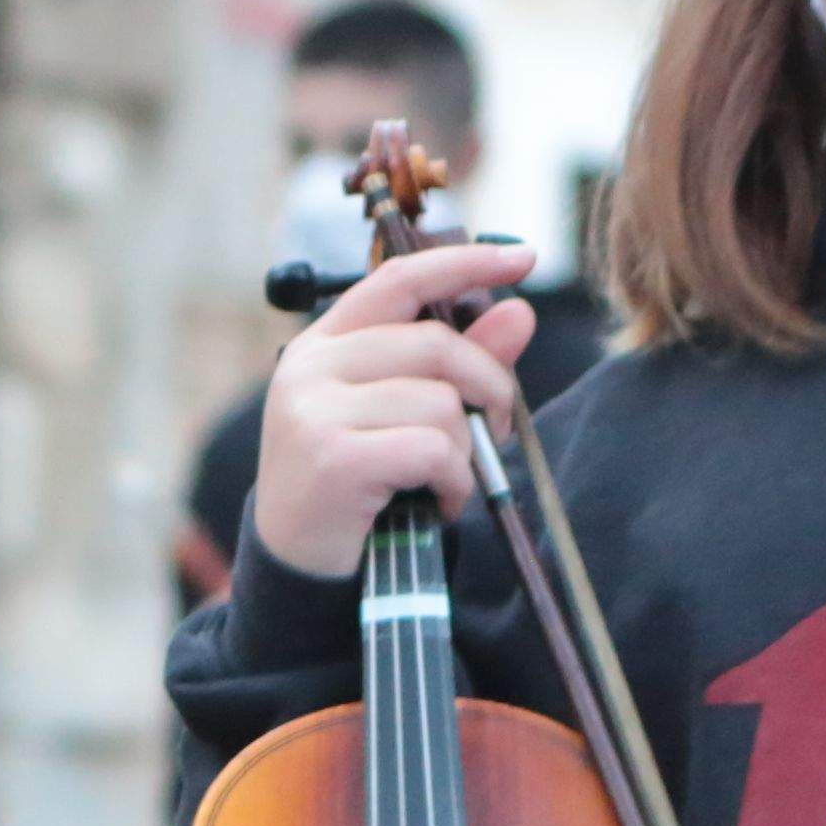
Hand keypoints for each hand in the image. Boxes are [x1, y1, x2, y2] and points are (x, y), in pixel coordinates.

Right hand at [244, 242, 539, 577]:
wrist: (300, 567)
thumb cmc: (358, 487)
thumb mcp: (405, 416)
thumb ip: (458, 362)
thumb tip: (520, 312)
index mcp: (326, 343)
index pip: (399, 279)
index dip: (465, 261)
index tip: (525, 258)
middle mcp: (311, 365)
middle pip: (436, 344)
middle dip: (489, 388)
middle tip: (495, 432)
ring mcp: (314, 408)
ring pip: (440, 402)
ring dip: (465, 452)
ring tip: (446, 482)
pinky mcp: (332, 456)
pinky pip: (432, 449)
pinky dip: (454, 482)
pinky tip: (438, 503)